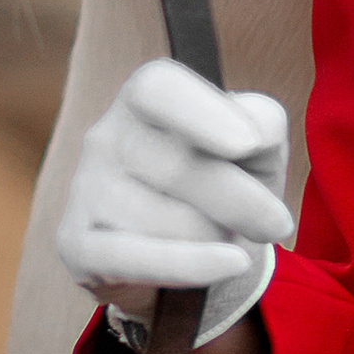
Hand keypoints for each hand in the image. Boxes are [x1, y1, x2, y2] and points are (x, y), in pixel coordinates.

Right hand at [58, 59, 293, 352]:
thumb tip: (251, 138)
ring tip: (217, 237)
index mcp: (144, 97)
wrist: (184, 253)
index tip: (247, 144)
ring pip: (171, 221)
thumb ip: (262, 123)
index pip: (159, 89)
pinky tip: (233, 263)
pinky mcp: (76, 245)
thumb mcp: (255, 147)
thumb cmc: (224, 182)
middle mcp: (105, 135)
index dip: (201, 113)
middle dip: (243, 203)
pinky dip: (195, 265)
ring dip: (216, 238)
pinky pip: (141, 259)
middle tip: (277, 224)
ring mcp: (85, 190)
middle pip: (180, 166)